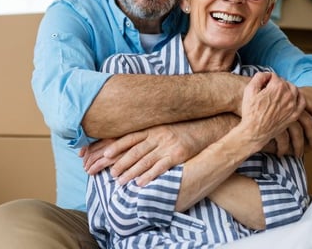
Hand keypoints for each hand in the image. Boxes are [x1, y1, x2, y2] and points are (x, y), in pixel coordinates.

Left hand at [82, 122, 201, 186]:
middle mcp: (158, 136)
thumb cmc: (181, 130)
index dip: (117, 146)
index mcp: (152, 128)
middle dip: (121, 162)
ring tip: (120, 181)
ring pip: (145, 160)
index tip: (105, 154)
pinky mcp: (177, 155)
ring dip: (131, 172)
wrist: (205, 129)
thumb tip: (131, 144)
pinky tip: (140, 183)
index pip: (130, 138)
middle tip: (111, 173)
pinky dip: (149, 175)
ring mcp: (167, 145)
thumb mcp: (163, 128)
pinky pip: (161, 167)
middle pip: (135, 151)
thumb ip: (148, 135)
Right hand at [240, 72, 304, 147]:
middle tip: (268, 90)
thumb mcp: (249, 90)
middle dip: (276, 84)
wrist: (255, 131)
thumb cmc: (250, 111)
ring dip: (287, 89)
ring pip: (294, 90)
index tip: (262, 85)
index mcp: (277, 87)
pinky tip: (293, 98)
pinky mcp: (294, 114)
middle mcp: (288, 94)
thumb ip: (259, 77)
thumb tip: (267, 74)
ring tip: (279, 92)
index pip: (274, 76)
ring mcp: (293, 105)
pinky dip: (298, 97)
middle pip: (284, 82)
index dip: (267, 79)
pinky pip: (302, 102)